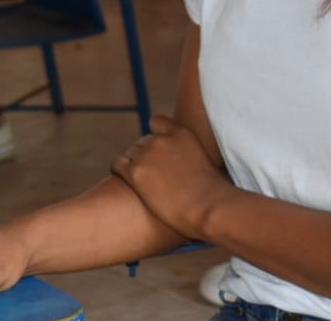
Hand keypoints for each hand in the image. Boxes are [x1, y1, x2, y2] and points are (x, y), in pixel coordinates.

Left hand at [111, 115, 231, 238]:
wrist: (209, 208)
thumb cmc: (214, 194)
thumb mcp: (208, 163)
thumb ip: (193, 156)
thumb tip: (189, 169)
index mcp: (181, 132)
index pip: (156, 122)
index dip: (155, 137)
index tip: (157, 152)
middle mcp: (161, 139)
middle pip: (141, 141)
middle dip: (144, 155)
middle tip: (150, 174)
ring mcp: (146, 154)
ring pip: (128, 153)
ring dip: (133, 164)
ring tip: (140, 181)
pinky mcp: (134, 172)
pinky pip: (117, 164)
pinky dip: (118, 170)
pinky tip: (124, 180)